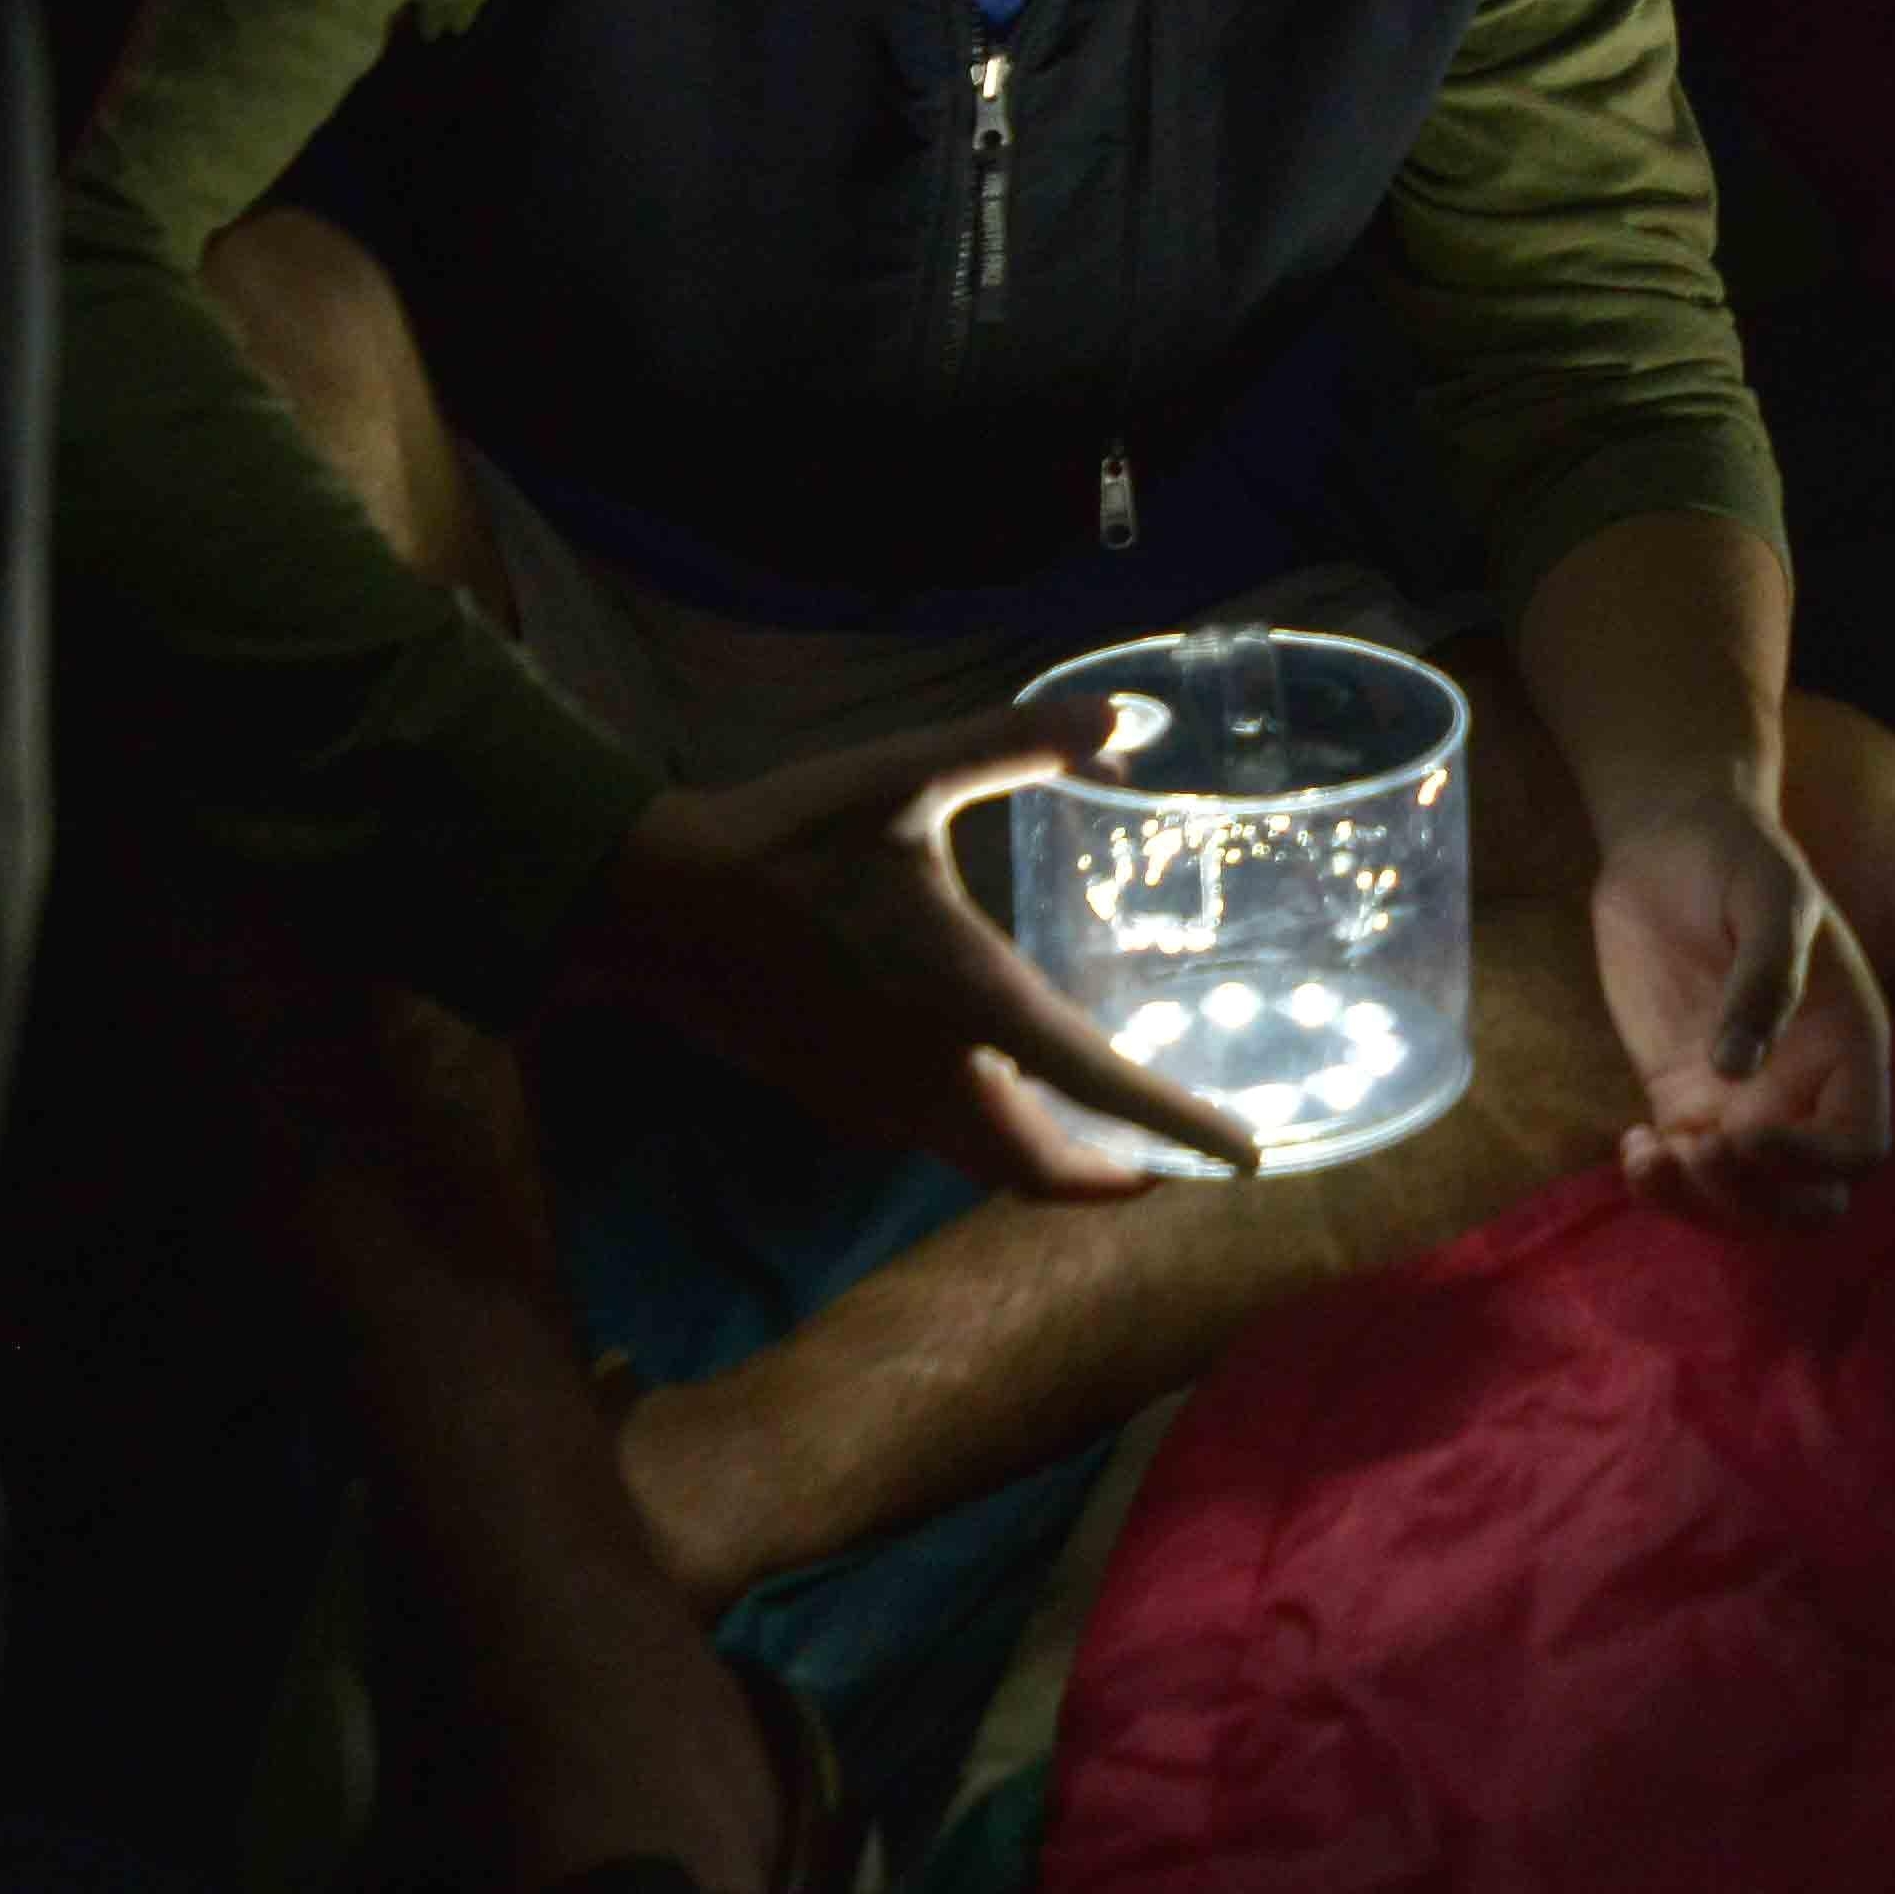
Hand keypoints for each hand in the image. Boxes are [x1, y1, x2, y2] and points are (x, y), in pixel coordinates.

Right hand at [569, 694, 1259, 1190]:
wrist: (648, 906)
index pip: (1098, 1088)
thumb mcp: (907, 776)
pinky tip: (1003, 1087)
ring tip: (1107, 1135)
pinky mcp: (837, 1098)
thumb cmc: (783, 838)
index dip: (1178, 1130)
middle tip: (1176, 1162)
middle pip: (1043, 1167)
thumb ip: (1019, 743)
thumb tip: (1124, 716)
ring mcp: (877, 1101)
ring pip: (985, 1164)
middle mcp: (931, 1075)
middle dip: (1113, 1177)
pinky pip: (937, 1141)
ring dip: (1050, 1164)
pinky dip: (990, 1141)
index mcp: (967, 1002)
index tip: (1246, 1161)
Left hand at [1585, 789, 1894, 1222]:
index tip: (1745, 1133)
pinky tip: (1634, 1146)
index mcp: (1848, 1047)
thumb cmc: (1739, 858)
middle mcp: (1805, 1090)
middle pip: (1810, 1202)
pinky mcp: (1687, 1099)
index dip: (1814, 1165)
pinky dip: (1660, 1187)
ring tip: (1651, 1156)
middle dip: (1757, 1203)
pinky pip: (1686, 1175)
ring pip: (1746, 1204)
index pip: (1860, 1148)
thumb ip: (1765, 979)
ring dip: (1702, 1207)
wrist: (1673, 840)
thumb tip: (1737, 1071)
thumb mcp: (1769, 899)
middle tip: (1701, 1151)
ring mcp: (1744, 1102)